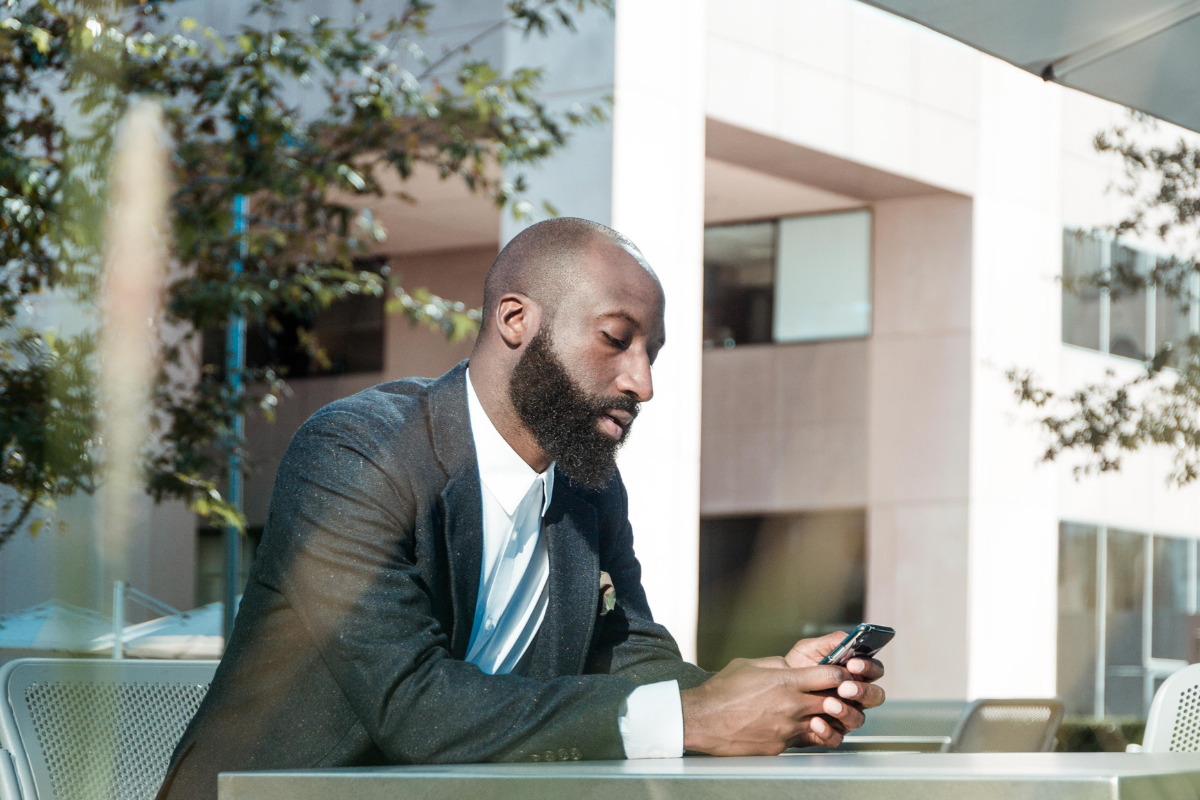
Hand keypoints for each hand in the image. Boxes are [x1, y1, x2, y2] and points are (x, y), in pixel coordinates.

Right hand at [680, 657, 857, 755]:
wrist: (704, 720)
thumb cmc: (723, 690)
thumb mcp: (751, 665)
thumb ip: (777, 664)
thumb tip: (792, 667)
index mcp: (787, 681)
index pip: (831, 676)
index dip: (842, 673)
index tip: (842, 673)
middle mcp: (793, 706)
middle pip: (834, 701)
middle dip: (840, 696)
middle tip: (838, 693)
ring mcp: (789, 728)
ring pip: (823, 722)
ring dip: (824, 716)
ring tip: (817, 710)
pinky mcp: (782, 745)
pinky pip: (803, 738)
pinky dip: (803, 731)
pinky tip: (793, 724)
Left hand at [781, 631, 886, 747]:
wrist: (773, 689)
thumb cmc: (796, 667)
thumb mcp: (809, 649)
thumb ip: (832, 642)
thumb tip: (850, 638)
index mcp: (854, 674)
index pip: (874, 670)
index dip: (868, 667)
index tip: (853, 664)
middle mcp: (855, 696)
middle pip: (875, 696)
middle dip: (863, 691)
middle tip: (845, 687)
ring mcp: (845, 716)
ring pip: (859, 719)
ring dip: (846, 711)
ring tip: (828, 703)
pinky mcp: (831, 732)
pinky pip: (837, 738)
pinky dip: (828, 731)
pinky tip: (816, 722)